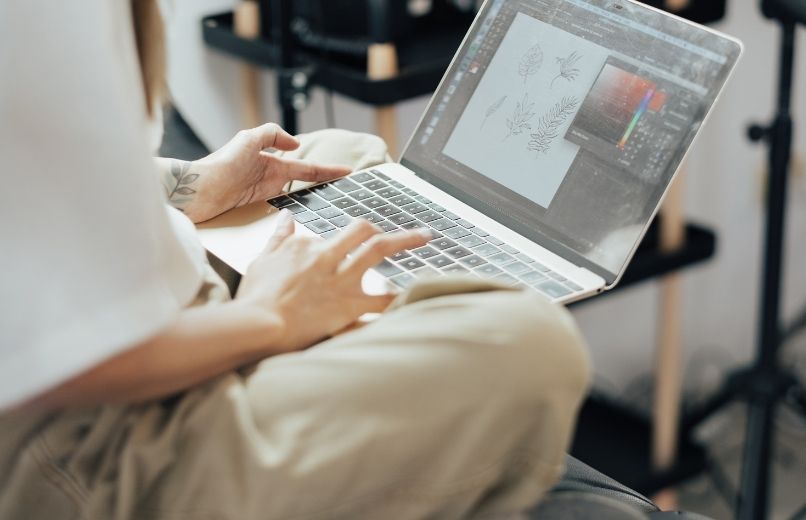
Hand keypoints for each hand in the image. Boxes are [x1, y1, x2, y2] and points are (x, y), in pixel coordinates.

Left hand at [177, 123, 350, 221]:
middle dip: (324, 185)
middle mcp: (269, 179)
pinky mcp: (255, 211)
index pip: (307, 167)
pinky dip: (295, 214)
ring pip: (295, 198)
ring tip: (334, 206)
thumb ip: (272, 134)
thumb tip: (296, 145)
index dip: (327, 170)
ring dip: (313, 201)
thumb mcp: (248, 139)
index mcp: (271, 163)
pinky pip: (281, 212)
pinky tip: (306, 221)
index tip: (347, 172)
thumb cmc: (220, 165)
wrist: (196, 191)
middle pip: (304, 182)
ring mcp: (263, 196)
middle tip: (348, 191)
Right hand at [236, 211, 431, 352]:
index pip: (331, 236)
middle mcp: (327, 255)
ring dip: (405, 239)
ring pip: (378, 249)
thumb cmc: (255, 297)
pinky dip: (399, 297)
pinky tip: (415, 294)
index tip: (343, 256)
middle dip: (382, 227)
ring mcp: (341, 278)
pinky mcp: (349, 303)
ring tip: (425, 237)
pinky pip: (382, 299)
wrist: (257, 324)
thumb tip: (287, 218)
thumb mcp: (262, 260)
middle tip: (407, 231)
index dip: (339, 245)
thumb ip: (279, 238)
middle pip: (362, 230)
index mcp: (306, 245)